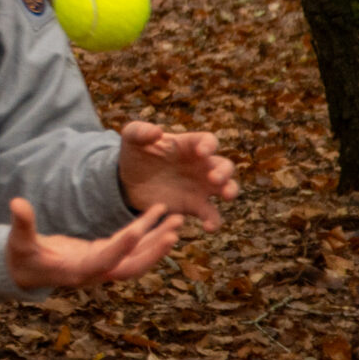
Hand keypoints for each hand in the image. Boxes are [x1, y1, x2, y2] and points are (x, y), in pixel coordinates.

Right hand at [5, 198, 179, 289]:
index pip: (105, 260)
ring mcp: (103, 266)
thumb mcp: (19, 241)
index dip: (122, 246)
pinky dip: (147, 235)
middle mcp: (96, 272)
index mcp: (77, 271)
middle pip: (133, 265)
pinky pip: (131, 248)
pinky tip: (159, 218)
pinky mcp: (104, 256)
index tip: (139, 229)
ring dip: (158, 240)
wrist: (24, 273)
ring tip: (177, 220)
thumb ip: (22, 223)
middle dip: (154, 249)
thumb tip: (17, 203)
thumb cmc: (21, 258)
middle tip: (174, 230)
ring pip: (137, 257)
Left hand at [117, 121, 237, 228]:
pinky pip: (211, 215)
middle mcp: (200, 165)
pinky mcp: (193, 205)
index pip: (207, 141)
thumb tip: (157, 132)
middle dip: (224, 171)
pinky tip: (208, 227)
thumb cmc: (135, 153)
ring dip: (230, 191)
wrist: (128, 182)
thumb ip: (140, 131)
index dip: (208, 145)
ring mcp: (200, 186)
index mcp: (188, 145)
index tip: (201, 152)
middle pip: (224, 165)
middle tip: (214, 178)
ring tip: (226, 196)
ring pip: (227, 187)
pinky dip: (214, 222)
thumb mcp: (132, 138)